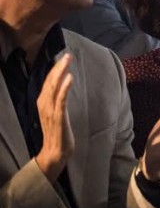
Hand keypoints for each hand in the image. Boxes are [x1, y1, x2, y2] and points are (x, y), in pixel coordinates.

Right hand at [35, 54, 74, 182]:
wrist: (55, 152)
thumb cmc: (58, 133)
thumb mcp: (56, 114)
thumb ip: (57, 102)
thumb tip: (63, 90)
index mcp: (43, 103)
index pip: (48, 82)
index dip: (54, 70)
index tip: (62, 58)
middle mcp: (44, 104)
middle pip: (50, 81)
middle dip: (58, 67)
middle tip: (67, 55)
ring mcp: (50, 110)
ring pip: (53, 87)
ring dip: (60, 72)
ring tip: (67, 60)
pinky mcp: (58, 117)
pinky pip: (61, 100)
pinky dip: (64, 88)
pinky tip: (69, 78)